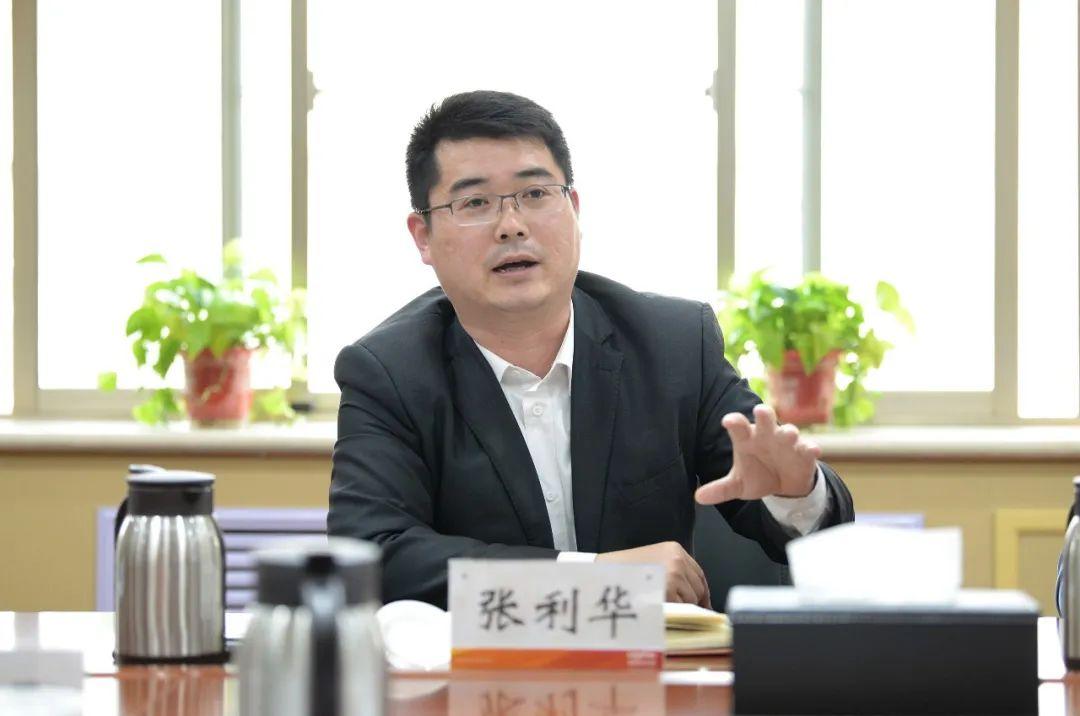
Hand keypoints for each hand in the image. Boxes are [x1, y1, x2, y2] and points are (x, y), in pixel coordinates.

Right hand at [596, 541, 710, 607]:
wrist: (604, 575)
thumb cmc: (623, 571)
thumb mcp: (653, 560)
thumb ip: (673, 570)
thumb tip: (692, 593)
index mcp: (674, 550)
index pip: (699, 573)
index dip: (702, 591)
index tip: (703, 603)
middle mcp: (677, 560)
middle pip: (698, 587)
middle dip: (692, 601)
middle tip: (679, 610)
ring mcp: (674, 575)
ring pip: (692, 600)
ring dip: (681, 607)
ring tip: (662, 607)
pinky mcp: (669, 591)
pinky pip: (682, 608)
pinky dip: (675, 614)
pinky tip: (661, 610)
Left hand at [695, 404, 820, 505]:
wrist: (784, 484)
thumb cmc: (757, 475)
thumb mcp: (738, 485)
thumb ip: (720, 489)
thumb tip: (698, 497)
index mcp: (747, 439)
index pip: (738, 426)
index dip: (734, 422)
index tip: (728, 421)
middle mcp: (766, 435)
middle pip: (765, 419)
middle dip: (764, 414)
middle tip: (761, 411)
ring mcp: (786, 442)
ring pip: (789, 431)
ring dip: (788, 432)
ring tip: (788, 434)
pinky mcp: (804, 453)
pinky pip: (808, 448)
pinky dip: (811, 448)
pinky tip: (812, 450)